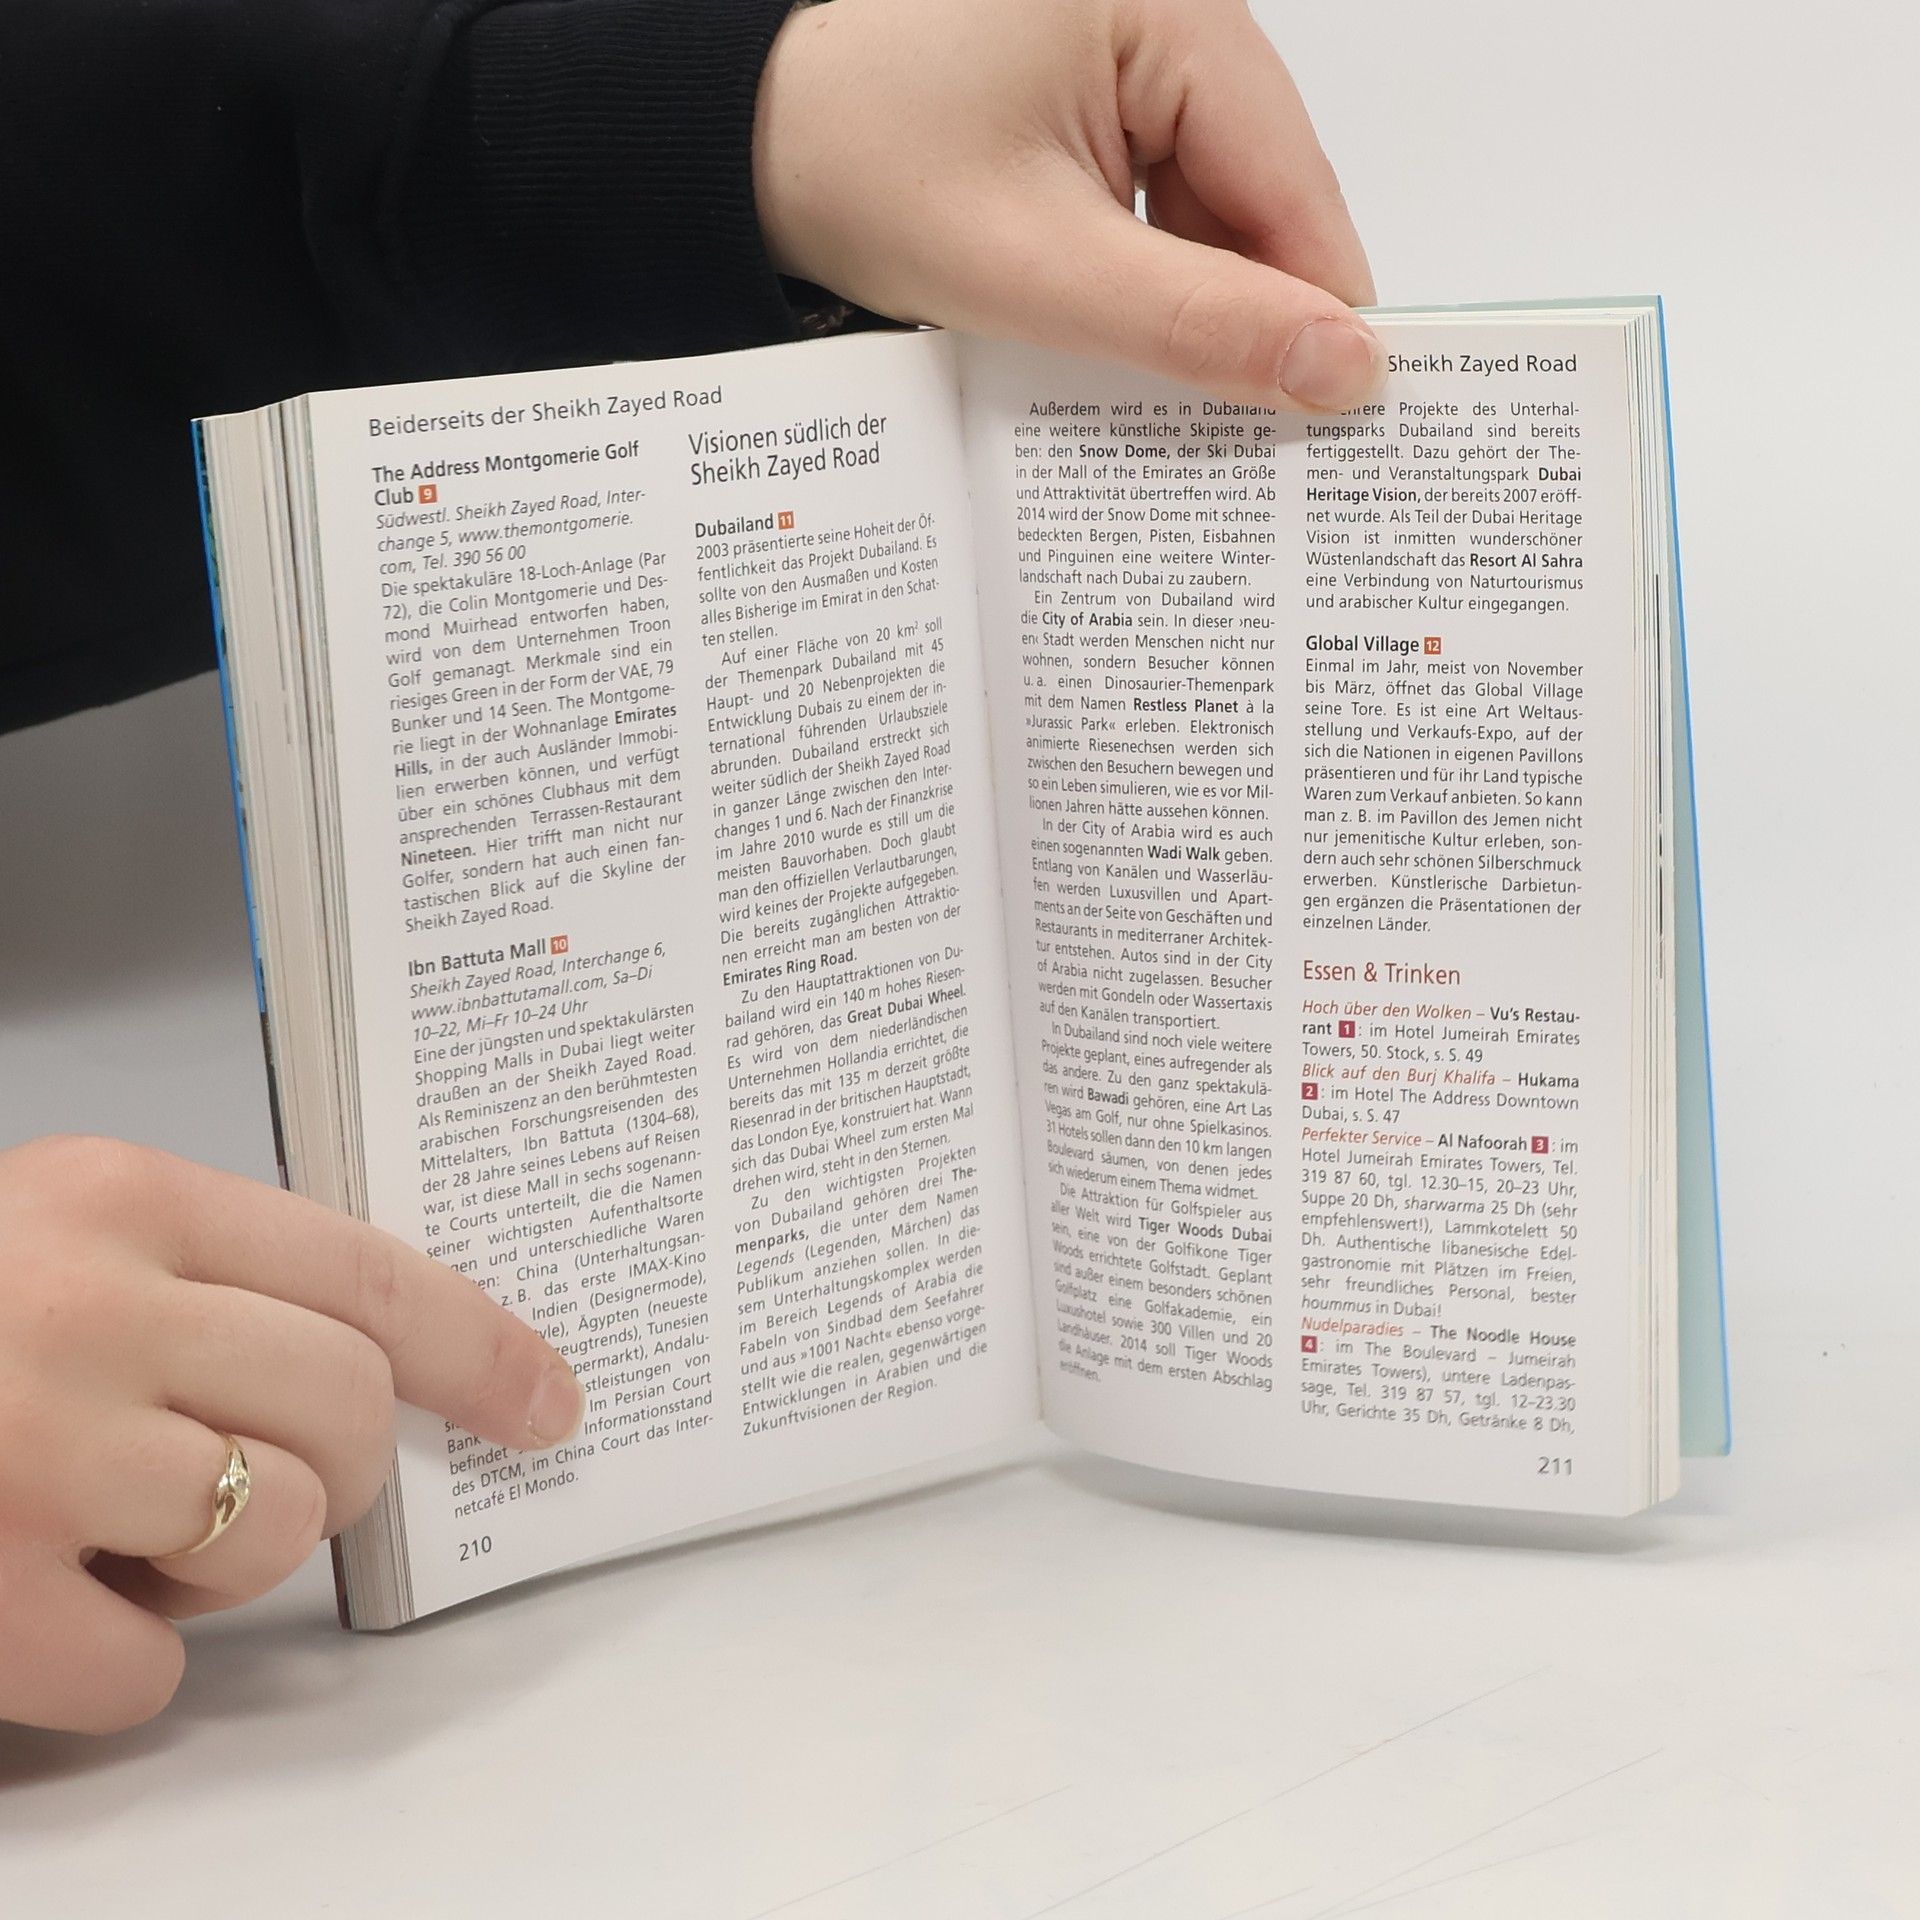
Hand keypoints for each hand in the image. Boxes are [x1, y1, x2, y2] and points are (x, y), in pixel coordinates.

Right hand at [0, 1135, 582, 1732]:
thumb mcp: (61, 1233)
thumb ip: (212, 1274)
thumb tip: (386, 1366)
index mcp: (120, 1198)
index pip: (371, 1276)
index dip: (486, 1350)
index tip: (546, 1404)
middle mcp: (84, 1311)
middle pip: (347, 1414)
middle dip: (340, 1469)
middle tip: (270, 1475)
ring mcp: (26, 1454)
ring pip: (272, 1539)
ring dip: (226, 1558)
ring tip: (120, 1520)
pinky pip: (152, 1671)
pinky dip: (124, 1658)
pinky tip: (48, 1595)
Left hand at [755, 0, 1380, 411]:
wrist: (741, 143)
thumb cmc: (862, 170)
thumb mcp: (1040, 266)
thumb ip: (1196, 324)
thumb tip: (1344, 370)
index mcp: (1172, 4)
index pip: (1296, 180)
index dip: (1323, 306)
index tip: (1346, 420)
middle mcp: (1169, 8)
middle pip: (1262, 193)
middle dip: (1252, 312)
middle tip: (1257, 440)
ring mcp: (1133, 46)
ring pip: (1213, 205)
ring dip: (1197, 303)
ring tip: (1174, 396)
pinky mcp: (1098, 90)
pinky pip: (1162, 196)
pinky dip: (1152, 274)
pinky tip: (1128, 340)